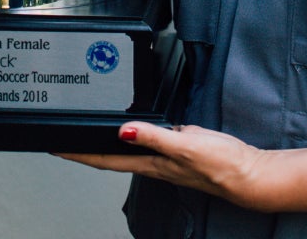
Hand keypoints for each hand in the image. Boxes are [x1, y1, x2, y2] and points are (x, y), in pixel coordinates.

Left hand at [57, 122, 272, 210]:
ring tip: (89, 135)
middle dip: (86, 150)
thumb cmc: (222, 165)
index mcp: (152, 164)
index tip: (57, 148)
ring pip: (127, 151)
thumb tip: (123, 130)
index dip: (79, 154)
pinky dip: (133, 136)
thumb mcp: (187, 144)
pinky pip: (147, 143)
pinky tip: (133, 130)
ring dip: (106, 145)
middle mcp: (155, 163)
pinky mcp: (179, 150)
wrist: (249, 174)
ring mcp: (167, 158)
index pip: (105, 160)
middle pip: (110, 158)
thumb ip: (155, 136)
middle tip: (65, 140)